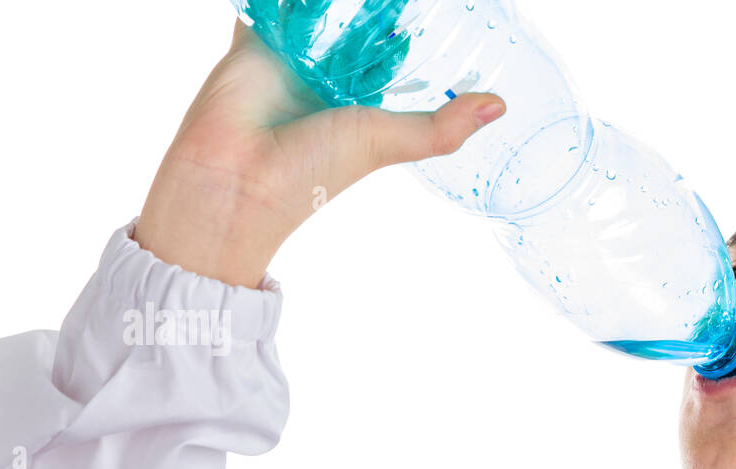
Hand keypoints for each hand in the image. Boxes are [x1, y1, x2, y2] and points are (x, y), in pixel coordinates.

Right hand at [134, 19, 506, 287]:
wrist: (233, 183)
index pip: (390, 57)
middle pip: (355, 28)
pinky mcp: (251, 43)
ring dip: (331, 0)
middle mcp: (327, 81)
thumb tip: (501, 106)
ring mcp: (289, 59)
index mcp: (361, 104)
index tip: (440, 8)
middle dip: (373, 7)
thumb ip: (441, 128)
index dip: (405, 33)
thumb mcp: (387, 143)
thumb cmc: (312, 172)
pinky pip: (267, 6)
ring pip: (315, 10)